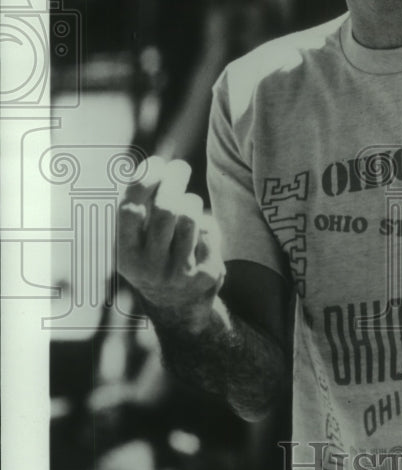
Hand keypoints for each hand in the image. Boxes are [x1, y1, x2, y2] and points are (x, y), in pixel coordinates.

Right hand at [117, 157, 224, 326]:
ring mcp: (180, 273)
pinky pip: (208, 231)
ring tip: (186, 203)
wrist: (179, 307)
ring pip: (189, 216)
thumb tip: (152, 165)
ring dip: (190, 201)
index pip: (130, 210)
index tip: (156, 162)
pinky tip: (198, 232)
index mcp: (126, 256)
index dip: (143, 180)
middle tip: (179, 168)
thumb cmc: (153, 258)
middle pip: (166, 208)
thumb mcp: (136, 243)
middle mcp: (150, 268)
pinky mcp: (207, 274)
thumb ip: (138, 210)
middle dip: (173, 180)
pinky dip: (204, 224)